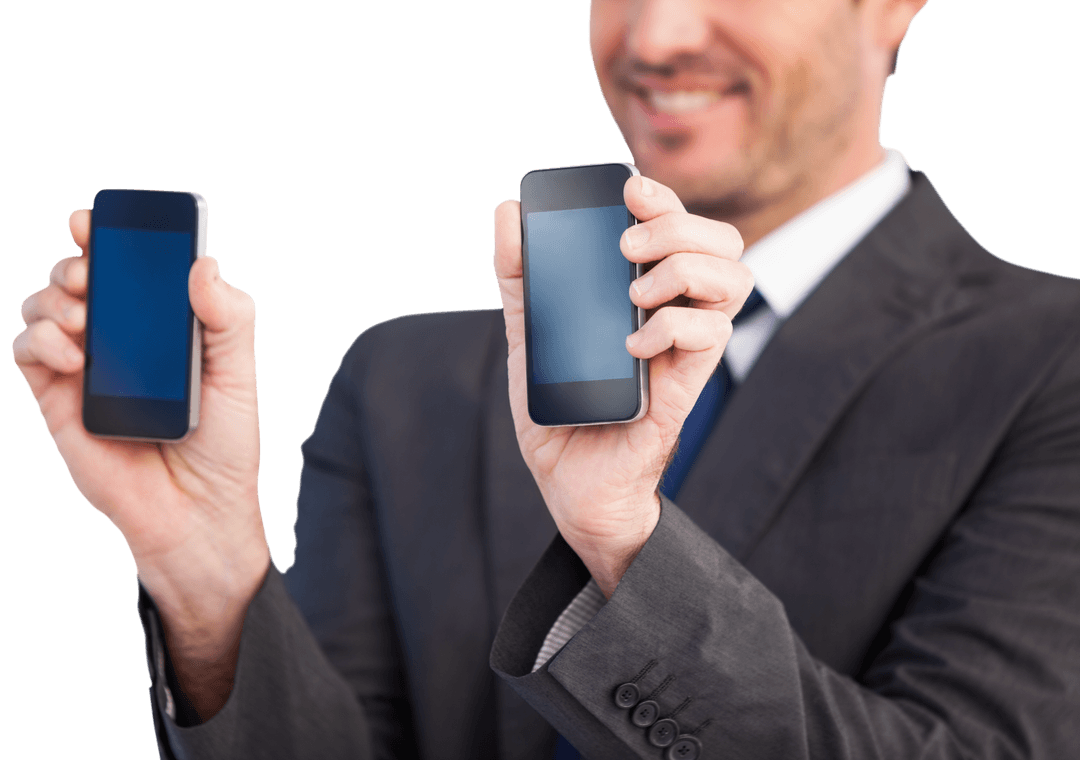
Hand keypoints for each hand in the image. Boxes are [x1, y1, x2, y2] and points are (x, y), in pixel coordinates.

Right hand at [12, 209, 269, 718]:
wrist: (197, 513)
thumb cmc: (223, 445)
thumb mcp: (237, 375)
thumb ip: (227, 318)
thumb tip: (202, 263)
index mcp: (161, 325)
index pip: (127, 267)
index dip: (106, 235)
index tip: (94, 216)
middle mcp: (119, 339)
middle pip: (78, 276)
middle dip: (77, 262)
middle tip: (93, 274)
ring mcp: (85, 368)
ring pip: (44, 306)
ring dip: (55, 297)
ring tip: (87, 321)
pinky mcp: (59, 400)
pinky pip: (28, 351)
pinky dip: (41, 340)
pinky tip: (74, 356)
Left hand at [494, 175, 751, 596]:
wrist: (569, 483)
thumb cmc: (558, 409)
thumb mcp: (528, 334)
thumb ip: (521, 278)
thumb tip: (508, 214)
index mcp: (644, 291)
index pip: (679, 225)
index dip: (664, 197)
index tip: (629, 190)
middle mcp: (676, 312)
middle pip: (722, 241)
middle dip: (679, 224)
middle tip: (626, 245)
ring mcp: (687, 347)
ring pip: (733, 278)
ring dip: (684, 268)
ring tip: (634, 292)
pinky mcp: (687, 384)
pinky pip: (711, 334)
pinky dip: (673, 326)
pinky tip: (633, 344)